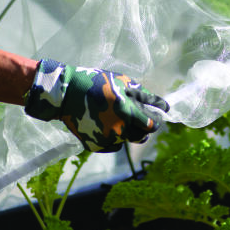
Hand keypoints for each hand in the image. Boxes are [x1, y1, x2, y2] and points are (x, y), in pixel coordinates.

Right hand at [24, 59, 168, 151]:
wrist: (66, 93)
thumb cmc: (97, 83)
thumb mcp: (122, 83)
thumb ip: (144, 96)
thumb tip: (163, 106)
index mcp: (127, 112)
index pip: (151, 125)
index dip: (155, 122)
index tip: (154, 118)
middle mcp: (118, 129)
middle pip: (140, 137)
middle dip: (142, 128)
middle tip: (135, 117)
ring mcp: (106, 139)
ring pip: (126, 140)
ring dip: (126, 131)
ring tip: (114, 116)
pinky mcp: (95, 146)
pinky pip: (112, 146)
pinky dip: (113, 138)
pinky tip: (104, 124)